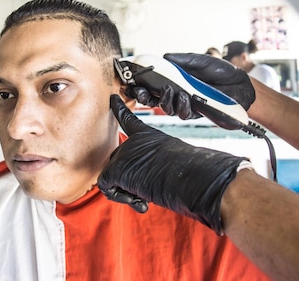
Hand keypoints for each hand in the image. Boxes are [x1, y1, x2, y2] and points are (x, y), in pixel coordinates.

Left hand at [98, 95, 250, 233]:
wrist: (193, 176)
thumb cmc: (192, 174)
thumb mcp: (175, 163)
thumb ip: (156, 165)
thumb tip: (146, 185)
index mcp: (149, 136)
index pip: (129, 120)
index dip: (120, 109)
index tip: (112, 98)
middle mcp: (134, 141)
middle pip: (118, 160)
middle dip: (128, 179)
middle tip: (148, 191)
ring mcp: (124, 153)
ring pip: (112, 176)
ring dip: (127, 191)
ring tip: (147, 196)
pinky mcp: (117, 168)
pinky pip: (106, 186)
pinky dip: (120, 197)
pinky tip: (139, 200)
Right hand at [126, 53, 254, 118]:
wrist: (241, 85)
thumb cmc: (221, 71)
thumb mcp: (200, 60)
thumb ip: (182, 60)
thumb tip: (164, 57)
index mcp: (175, 80)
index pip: (153, 84)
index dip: (141, 85)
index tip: (131, 83)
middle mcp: (178, 93)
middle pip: (154, 99)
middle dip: (144, 98)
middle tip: (140, 93)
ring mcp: (186, 104)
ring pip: (167, 108)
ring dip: (165, 101)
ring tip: (170, 90)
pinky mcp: (197, 113)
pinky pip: (184, 113)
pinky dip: (182, 106)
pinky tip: (185, 97)